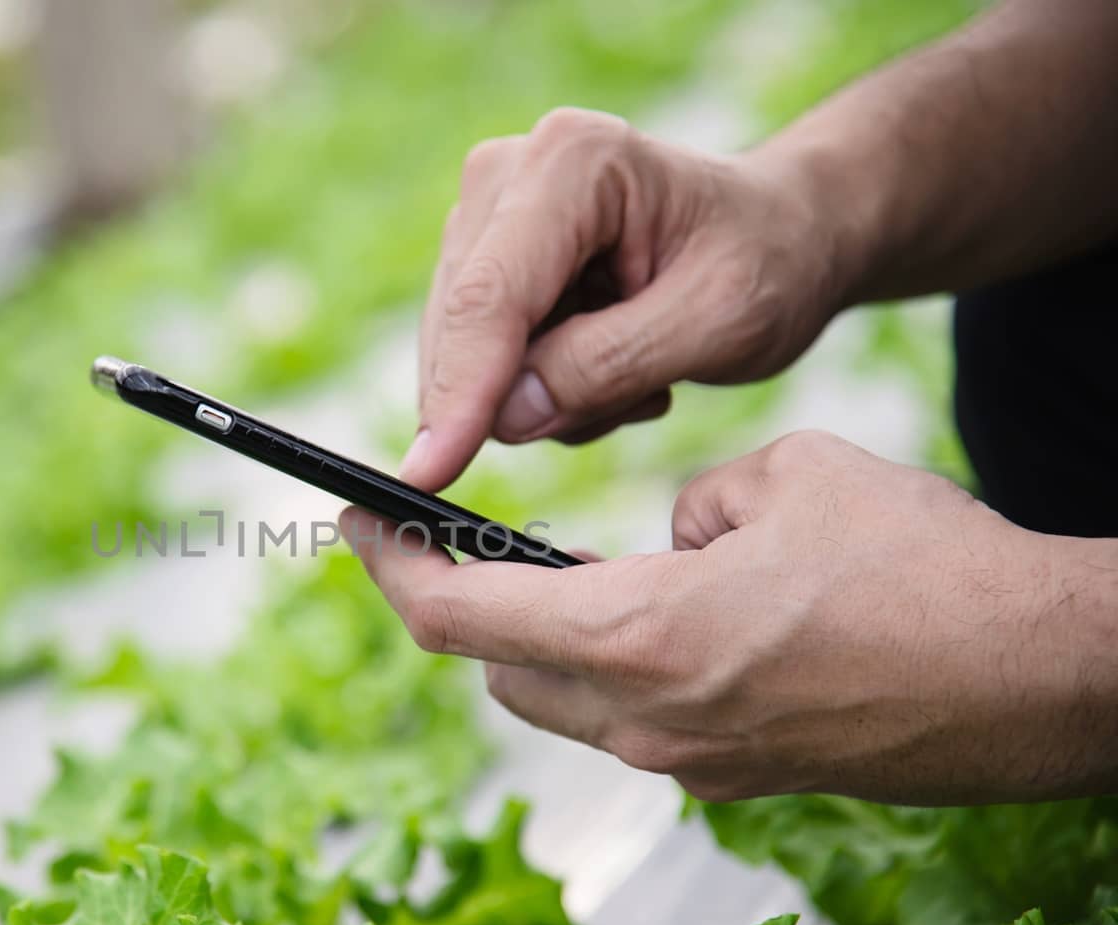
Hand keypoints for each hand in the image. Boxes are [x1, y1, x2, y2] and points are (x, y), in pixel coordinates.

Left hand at [346, 432, 1117, 804]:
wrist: (1040, 678)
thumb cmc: (924, 567)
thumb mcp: (786, 478)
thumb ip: (692, 505)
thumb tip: (670, 533)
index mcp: (640, 637)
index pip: (460, 613)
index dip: (392, 567)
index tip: (358, 524)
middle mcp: (648, 720)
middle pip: (493, 667)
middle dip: (451, 603)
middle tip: (431, 542)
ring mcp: (692, 764)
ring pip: (559, 700)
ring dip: (527, 638)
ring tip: (534, 567)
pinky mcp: (735, 779)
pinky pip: (629, 721)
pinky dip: (602, 666)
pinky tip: (641, 612)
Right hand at [402, 108, 848, 490]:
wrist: (783, 234)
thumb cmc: (768, 262)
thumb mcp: (718, 324)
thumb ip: (608, 368)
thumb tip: (506, 417)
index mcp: (574, 163)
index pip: (490, 298)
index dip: (458, 392)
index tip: (429, 474)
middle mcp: (509, 174)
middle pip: (460, 326)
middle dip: (527, 395)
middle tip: (645, 395)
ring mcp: (487, 215)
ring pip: (462, 354)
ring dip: (546, 393)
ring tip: (641, 370)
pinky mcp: (482, 259)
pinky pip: (478, 362)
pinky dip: (541, 388)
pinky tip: (612, 364)